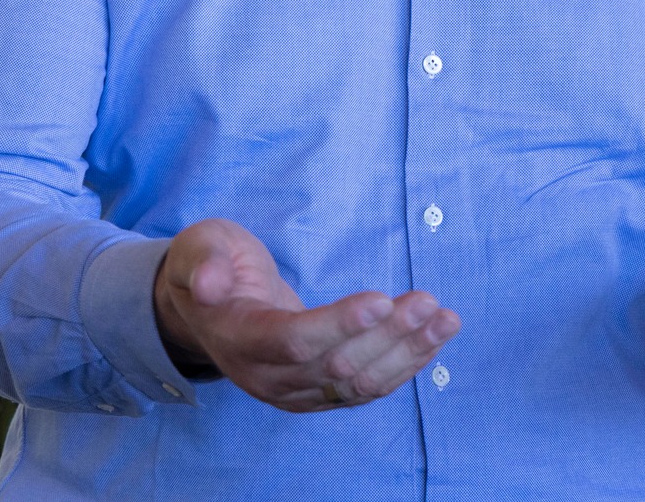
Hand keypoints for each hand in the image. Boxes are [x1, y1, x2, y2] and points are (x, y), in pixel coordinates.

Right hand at [152, 218, 459, 412]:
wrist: (206, 310)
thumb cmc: (210, 266)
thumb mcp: (199, 248)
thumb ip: (204, 262)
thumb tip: (208, 282)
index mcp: (238, 339)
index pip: (293, 341)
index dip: (339, 324)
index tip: (383, 298)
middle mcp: (265, 377)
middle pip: (335, 366)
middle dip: (387, 334)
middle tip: (429, 302)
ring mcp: (292, 392)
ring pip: (356, 383)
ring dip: (406, 353)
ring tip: (445, 320)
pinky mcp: (315, 395)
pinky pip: (364, 389)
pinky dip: (403, 366)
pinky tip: (433, 340)